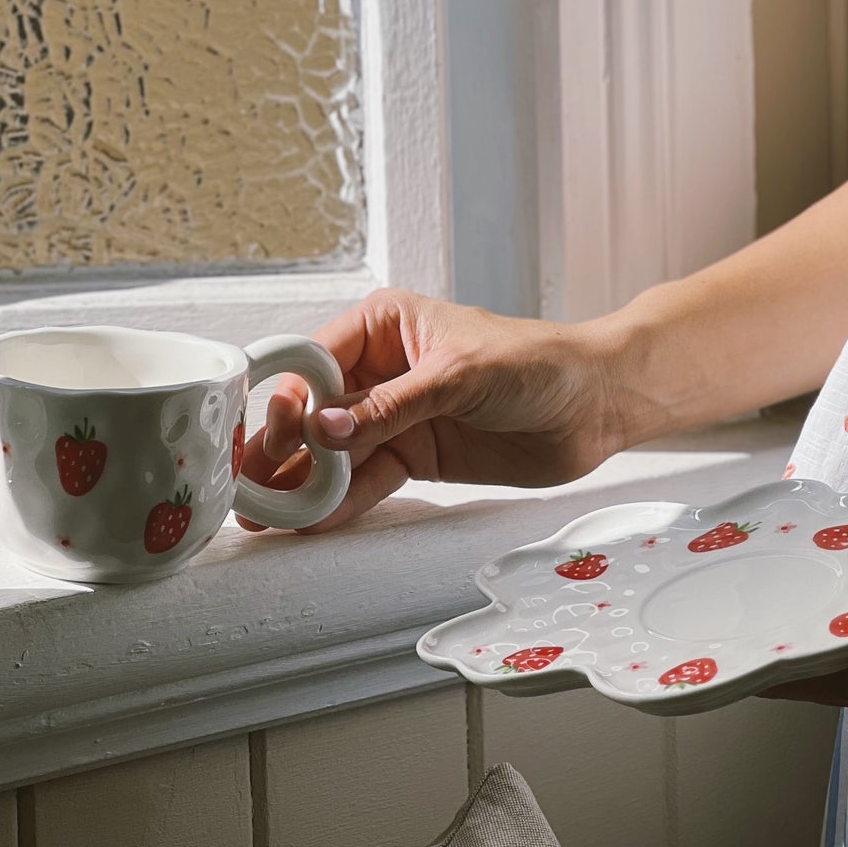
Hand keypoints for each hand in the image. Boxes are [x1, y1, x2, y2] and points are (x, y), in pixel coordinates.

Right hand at [236, 291, 624, 531]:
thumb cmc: (537, 363)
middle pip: (313, 410)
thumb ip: (392, 406)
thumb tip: (327, 429)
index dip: (288, 397)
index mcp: (384, 326)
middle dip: (282, 447)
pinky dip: (340, 501)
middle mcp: (380, 369)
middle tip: (253, 486)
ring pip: (334, 452)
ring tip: (269, 515)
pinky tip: (313, 520)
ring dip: (302, 481)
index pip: (315, 360)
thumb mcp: (460, 375)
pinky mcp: (414, 456)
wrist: (594, 405)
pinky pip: (366, 480)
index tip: (276, 433)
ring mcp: (395, 416)